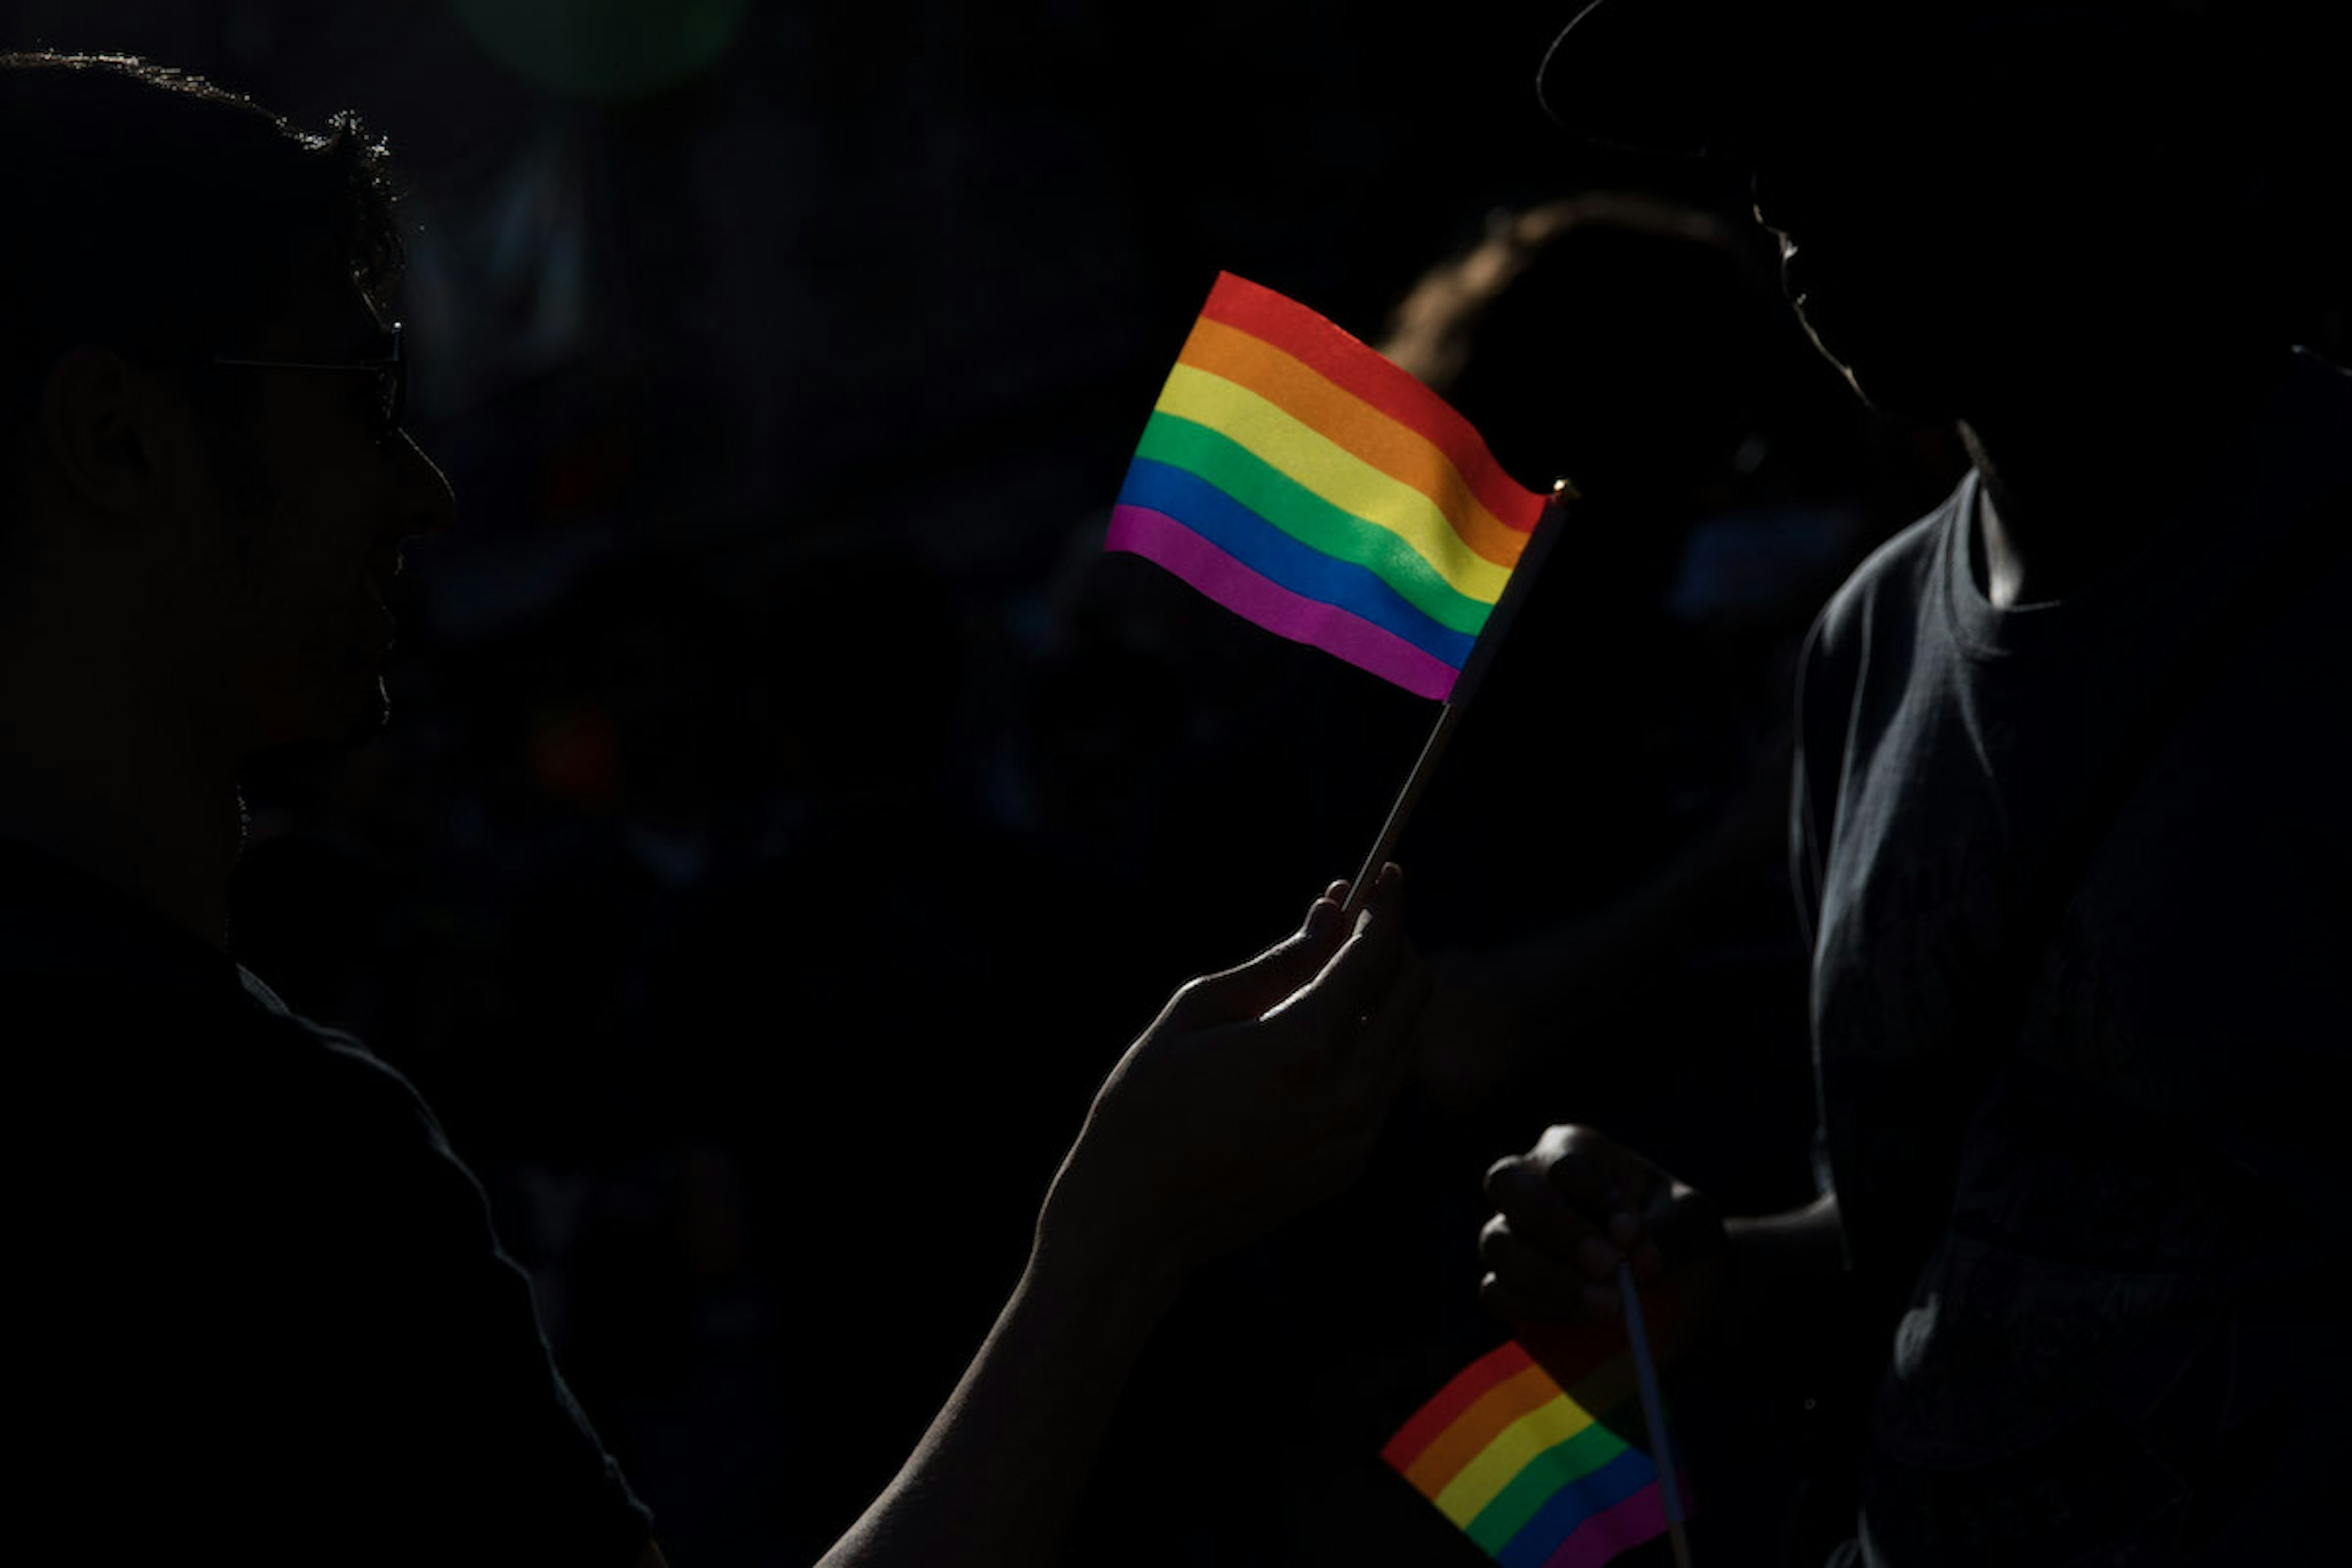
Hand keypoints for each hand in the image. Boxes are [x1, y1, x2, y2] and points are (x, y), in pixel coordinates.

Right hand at [1038, 865, 1428, 1278]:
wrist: (1134, 1221)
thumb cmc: (1145, 1105)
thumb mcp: (1198, 1012)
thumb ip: (1277, 963)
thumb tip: (1332, 914)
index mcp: (1302, 1049)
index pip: (1376, 955)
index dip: (1386, 906)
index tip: (1385, 873)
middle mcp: (1345, 1096)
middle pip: (1412, 995)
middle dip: (1394, 944)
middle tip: (1360, 915)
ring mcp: (1355, 1138)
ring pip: (1403, 1041)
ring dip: (1383, 996)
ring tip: (1332, 969)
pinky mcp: (1350, 1166)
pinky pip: (1383, 1086)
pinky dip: (1369, 1044)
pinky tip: (1322, 1032)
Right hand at [1478, 1123, 1724, 1325]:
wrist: (1674, 1287)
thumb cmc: (1676, 1234)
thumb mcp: (1693, 1222)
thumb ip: (1668, 1233)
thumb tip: (1640, 1262)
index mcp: (1574, 1150)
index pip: (1561, 1161)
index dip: (1590, 1195)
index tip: (1628, 1234)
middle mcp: (1531, 1181)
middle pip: (1507, 1186)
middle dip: (1556, 1228)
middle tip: (1607, 1267)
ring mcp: (1510, 1232)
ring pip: (1498, 1244)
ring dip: (1550, 1278)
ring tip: (1609, 1306)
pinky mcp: (1506, 1284)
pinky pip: (1496, 1292)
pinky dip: (1536, 1308)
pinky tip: (1582, 1318)